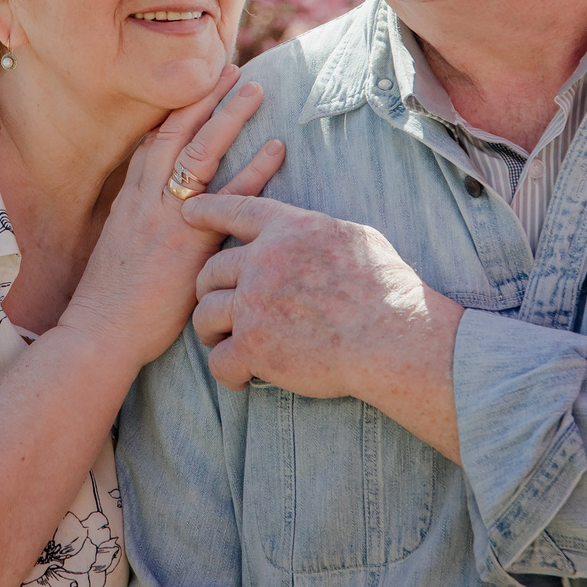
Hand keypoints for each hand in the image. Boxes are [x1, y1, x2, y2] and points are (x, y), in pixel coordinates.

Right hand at [60, 70, 285, 368]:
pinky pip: (229, 196)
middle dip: (202, 96)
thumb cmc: (110, 302)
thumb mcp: (117, 249)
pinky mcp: (190, 240)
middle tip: (230, 69)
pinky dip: (254, 169)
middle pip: (175, 132)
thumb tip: (153, 215)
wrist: (100, 331)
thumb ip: (137, 224)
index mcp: (128, 199)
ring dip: (229, 116)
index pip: (152, 141)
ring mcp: (167, 216)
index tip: (196, 84)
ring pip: (199, 150)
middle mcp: (145, 197)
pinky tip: (276, 148)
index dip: (176, 110)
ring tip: (255, 89)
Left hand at [182, 193, 457, 406]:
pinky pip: (219, 361)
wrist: (398, 338)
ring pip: (205, 316)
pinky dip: (229, 372)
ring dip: (213, 333)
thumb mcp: (355, 239)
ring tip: (227, 345)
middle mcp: (264, 262)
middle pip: (210, 272)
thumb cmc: (389, 290)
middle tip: (222, 311)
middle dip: (211, 293)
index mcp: (288, 230)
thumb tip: (306, 231)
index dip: (208, 210)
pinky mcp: (255, 347)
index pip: (236, 211)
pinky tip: (244, 377)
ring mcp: (255, 305)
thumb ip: (317, 232)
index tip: (188, 213)